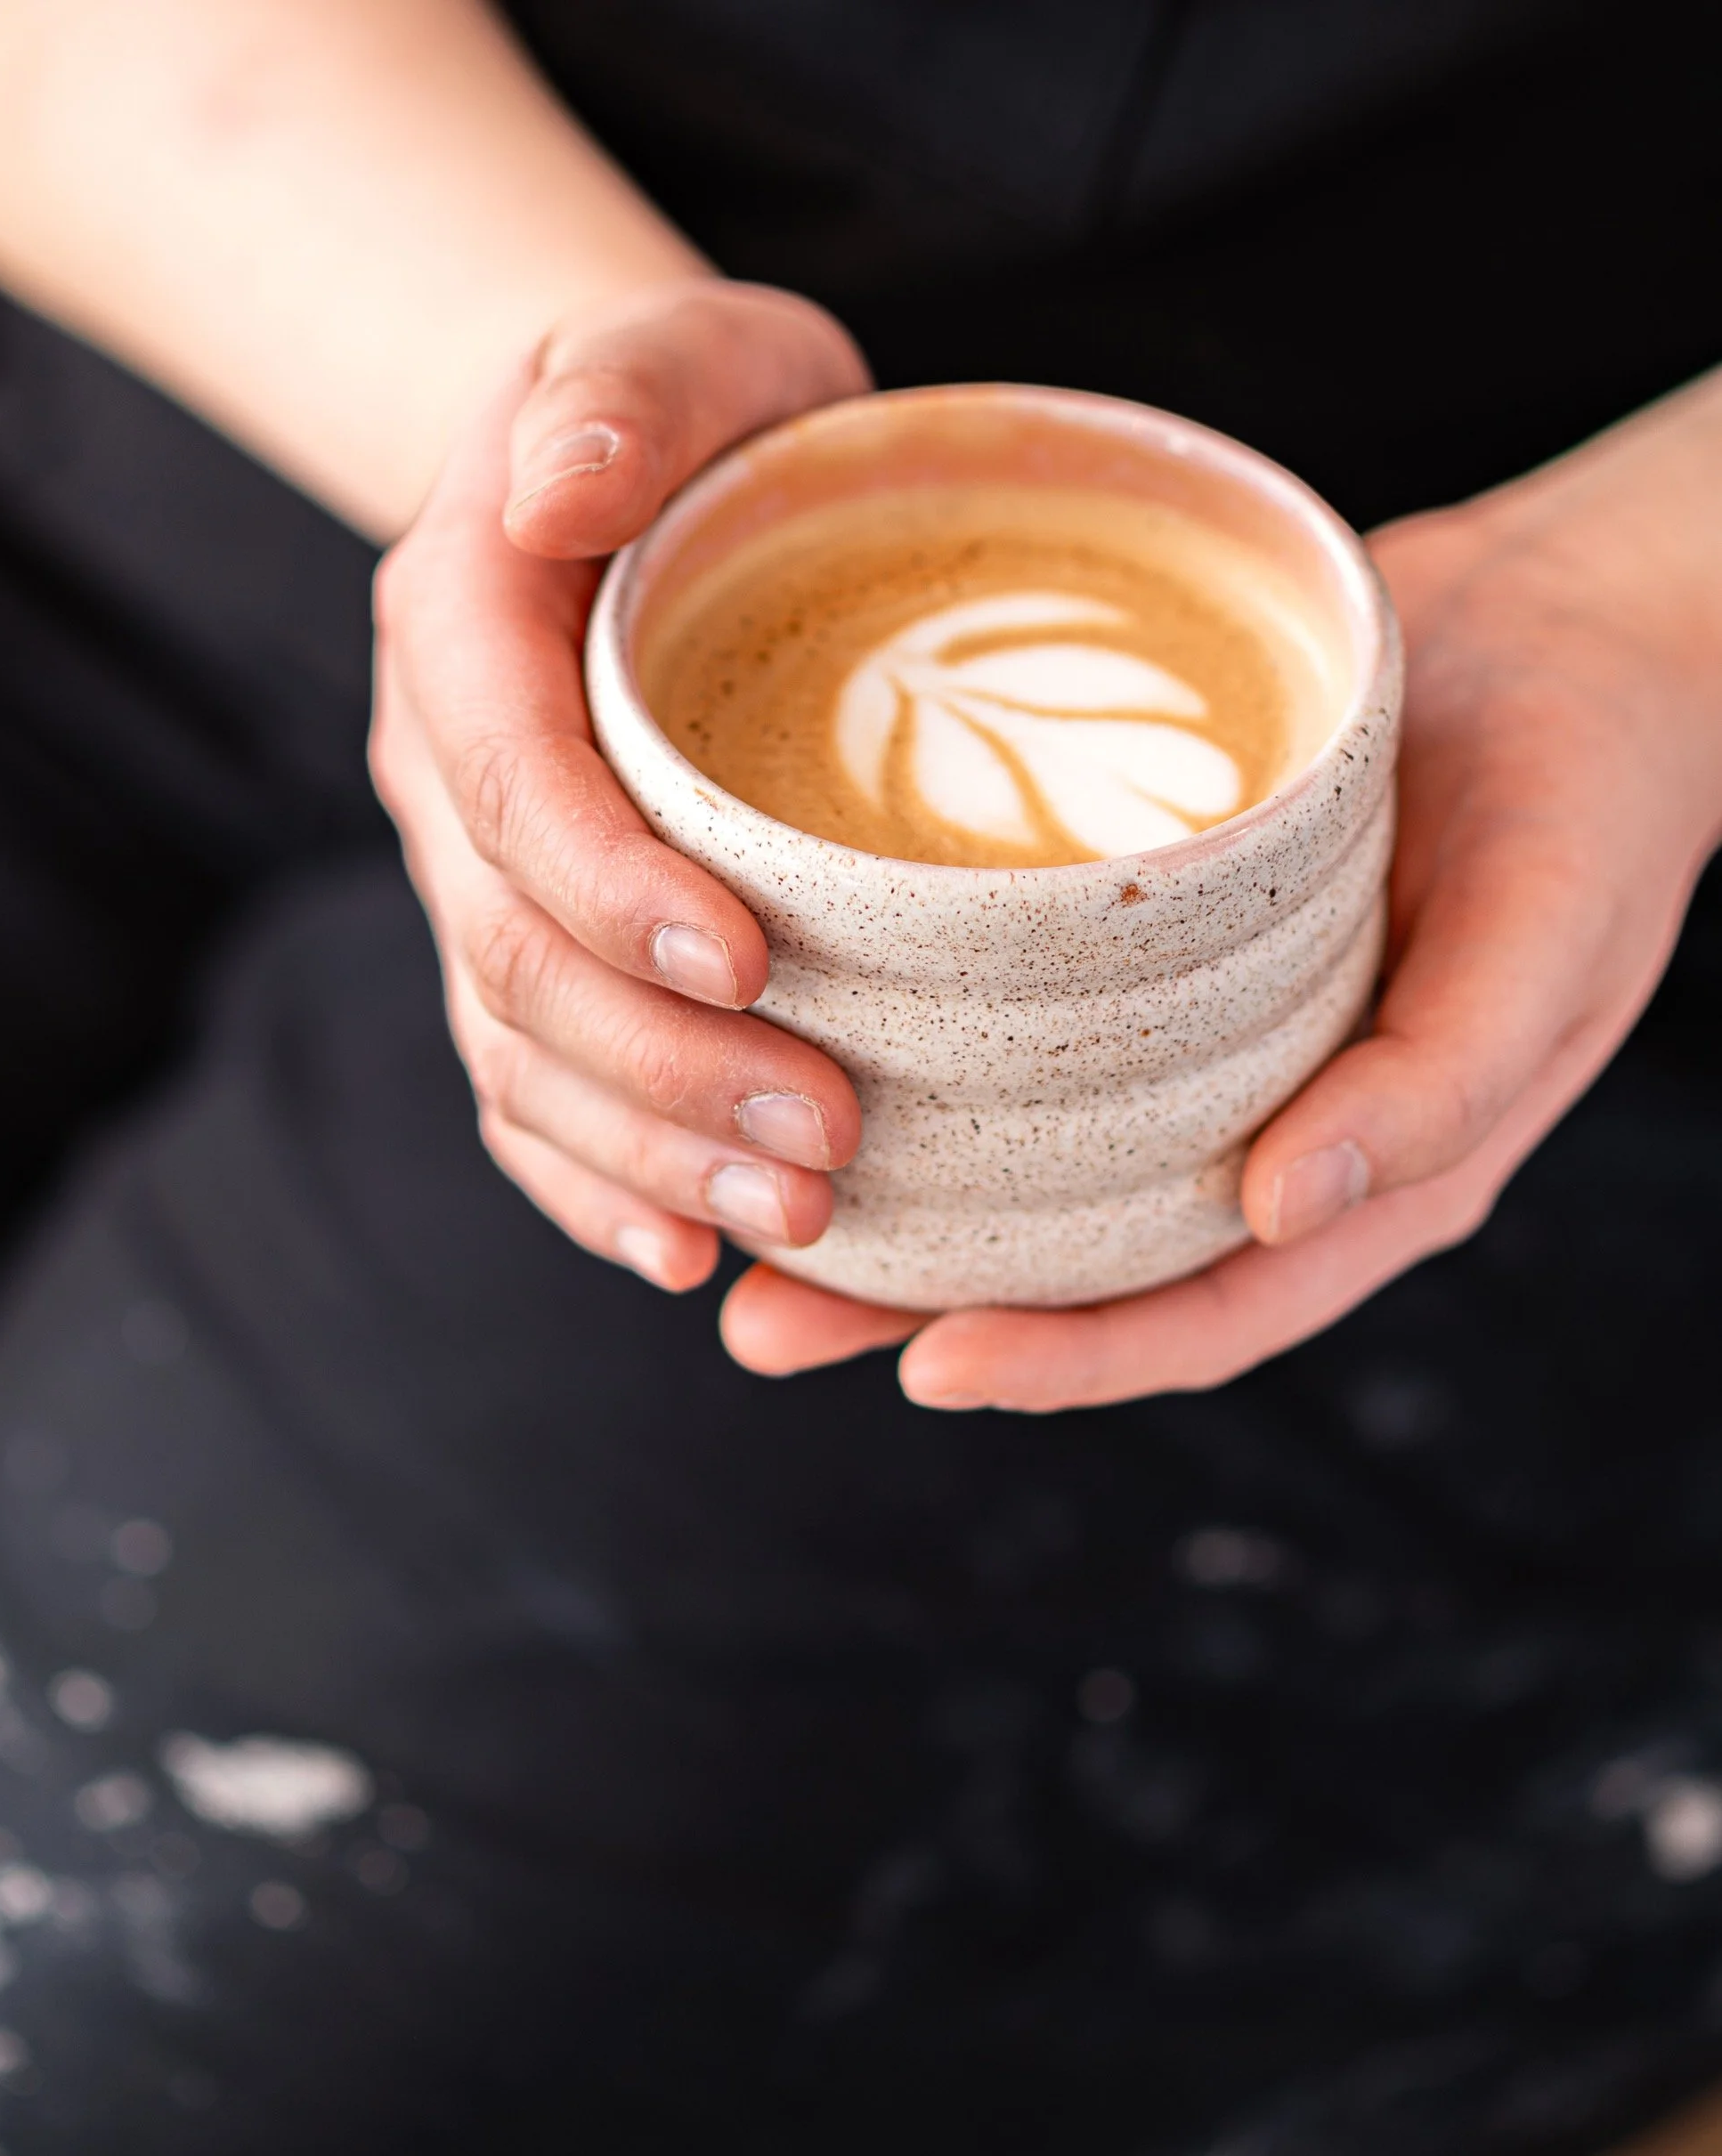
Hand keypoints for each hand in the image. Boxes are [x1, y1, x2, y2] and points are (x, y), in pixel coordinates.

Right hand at [371, 279, 871, 1288]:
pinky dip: (599, 1186)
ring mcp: (478, 888)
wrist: (645, 501)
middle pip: (518, 962)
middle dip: (665, 1066)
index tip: (751, 963)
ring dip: (652, 1154)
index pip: (510, 787)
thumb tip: (556, 484)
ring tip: (797, 1217)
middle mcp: (444, 781)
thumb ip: (623, 387)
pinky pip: (529, 1101)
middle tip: (826, 1136)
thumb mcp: (678, 348)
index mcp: (460, 635)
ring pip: (522, 1061)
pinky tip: (687, 1252)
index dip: (610, 892)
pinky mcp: (526, 960)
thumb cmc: (699, 424)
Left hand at [723, 372, 1721, 1406]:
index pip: (1196, 1317)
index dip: (1068, 1360)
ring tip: (722, 1197)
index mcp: (1355, 1181)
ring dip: (873, 1189)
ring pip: (1007, 1153)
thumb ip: (1434, 1090)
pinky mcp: (1129, 951)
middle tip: (759, 1320)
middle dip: (910, 1305)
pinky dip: (911, 1051)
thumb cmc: (1591, 798)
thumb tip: (1275, 1210)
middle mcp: (1244, 1132)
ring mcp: (1178, 1048)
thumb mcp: (1549, 942)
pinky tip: (795, 1036)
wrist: (1562, 631)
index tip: (929, 1367)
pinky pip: (1009, 1026)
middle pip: (1063, 1261)